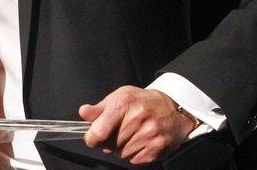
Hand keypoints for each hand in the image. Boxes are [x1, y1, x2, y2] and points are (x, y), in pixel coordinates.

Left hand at [79, 86, 198, 164]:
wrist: (172, 109)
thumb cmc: (142, 102)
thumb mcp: (119, 96)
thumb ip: (99, 107)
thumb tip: (83, 112)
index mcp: (124, 103)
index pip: (99, 130)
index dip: (91, 138)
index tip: (91, 137)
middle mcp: (138, 119)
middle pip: (109, 144)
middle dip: (107, 141)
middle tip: (116, 132)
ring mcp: (149, 135)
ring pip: (121, 153)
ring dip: (120, 148)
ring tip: (130, 135)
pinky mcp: (157, 148)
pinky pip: (134, 160)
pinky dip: (133, 153)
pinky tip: (139, 141)